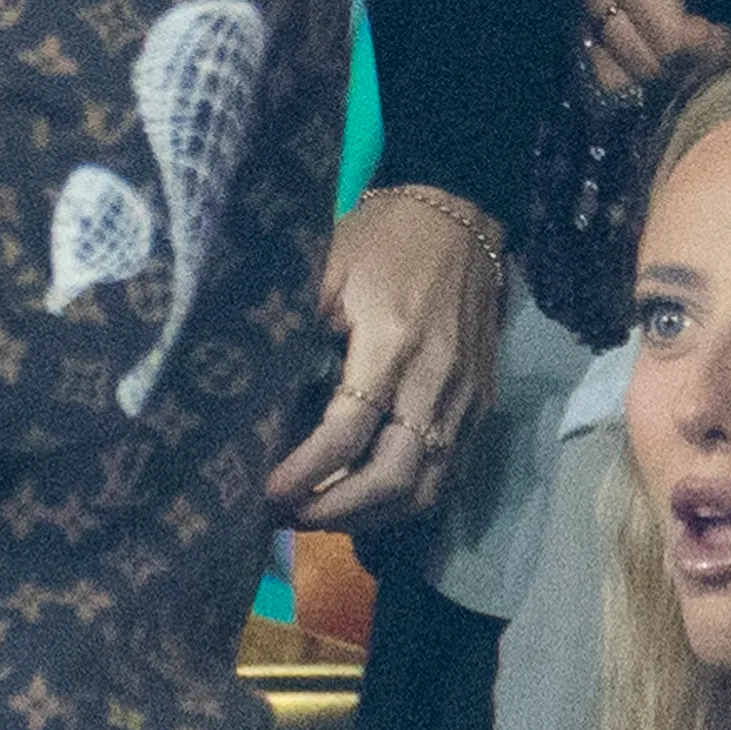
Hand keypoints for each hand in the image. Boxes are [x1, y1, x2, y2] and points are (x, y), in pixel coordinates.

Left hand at [264, 186, 504, 525]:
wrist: (460, 212)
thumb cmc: (385, 236)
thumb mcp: (329, 264)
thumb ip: (296, 323)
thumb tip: (248, 383)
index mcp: (391, 343)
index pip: (346, 432)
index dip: (304, 473)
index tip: (265, 495)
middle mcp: (434, 379)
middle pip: (393, 477)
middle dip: (337, 511)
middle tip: (290, 518)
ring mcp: (465, 396)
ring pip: (427, 488)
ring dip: (375, 516)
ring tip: (326, 515)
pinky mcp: (482, 402)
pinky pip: (451, 472)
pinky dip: (411, 499)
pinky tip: (373, 500)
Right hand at [584, 0, 730, 91]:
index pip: (664, 31)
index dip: (707, 50)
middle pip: (634, 56)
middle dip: (685, 64)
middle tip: (730, 47)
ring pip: (606, 60)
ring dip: (653, 66)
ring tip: (695, 43)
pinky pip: (591, 43)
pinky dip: (625, 54)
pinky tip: (661, 34)